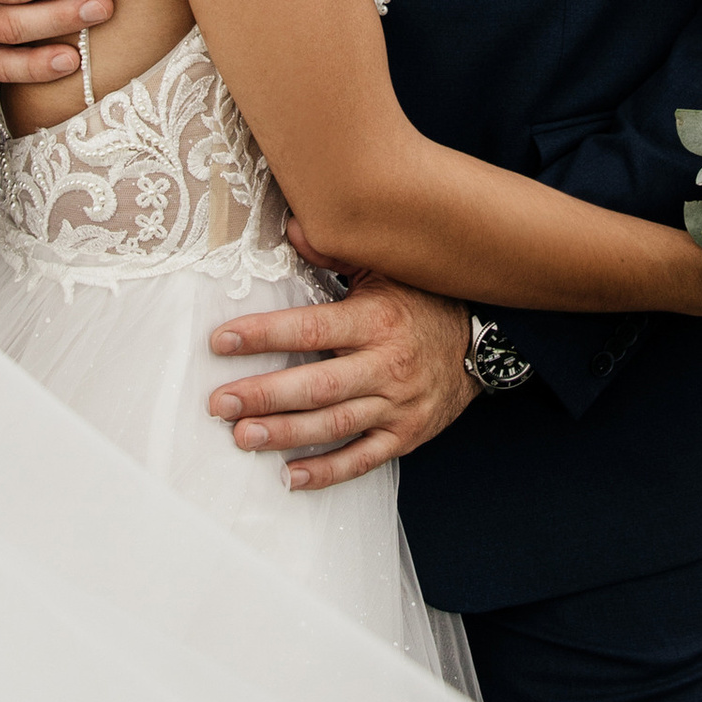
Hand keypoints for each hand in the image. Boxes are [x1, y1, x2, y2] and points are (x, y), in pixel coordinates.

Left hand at [208, 263, 473, 490]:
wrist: (481, 344)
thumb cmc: (422, 302)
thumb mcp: (384, 268)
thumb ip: (335, 253)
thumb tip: (293, 225)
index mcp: (376, 320)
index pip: (312, 329)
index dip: (265, 335)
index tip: (221, 340)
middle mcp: (387, 365)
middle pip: (318, 387)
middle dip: (265, 396)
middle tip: (220, 403)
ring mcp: (397, 405)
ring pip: (335, 426)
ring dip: (285, 434)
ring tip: (242, 437)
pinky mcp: (405, 435)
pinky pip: (362, 459)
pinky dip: (326, 472)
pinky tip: (290, 476)